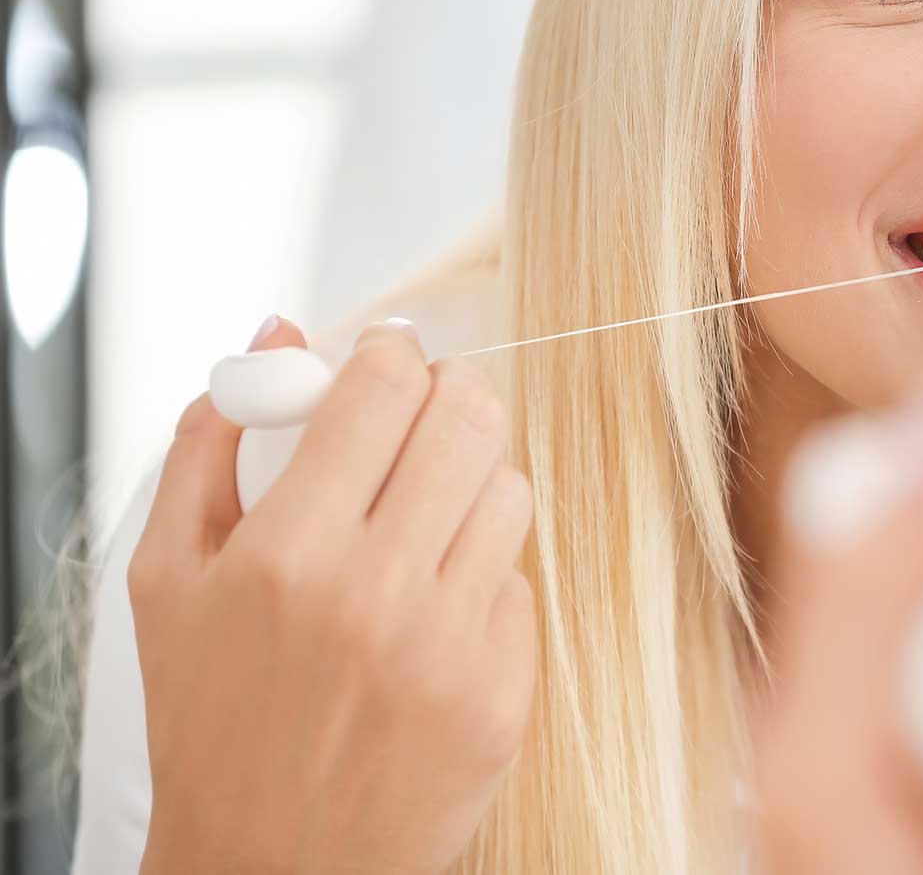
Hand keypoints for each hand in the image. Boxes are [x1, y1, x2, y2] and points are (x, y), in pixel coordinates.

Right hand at [131, 317, 535, 874]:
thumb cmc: (211, 721)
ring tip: (426, 513)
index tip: (389, 353)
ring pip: (511, 489)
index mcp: (286, 554)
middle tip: (427, 405)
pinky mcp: (503, 694)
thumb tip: (275, 334)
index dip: (392, 351)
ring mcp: (450, 647)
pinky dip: (483, 577)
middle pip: (469, 418)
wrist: (266, 870)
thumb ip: (210, 443)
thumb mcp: (167, 580)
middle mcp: (376, 594)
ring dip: (474, 481)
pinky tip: (434, 609)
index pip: (382, 388)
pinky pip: (521, 581)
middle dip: (451, 391)